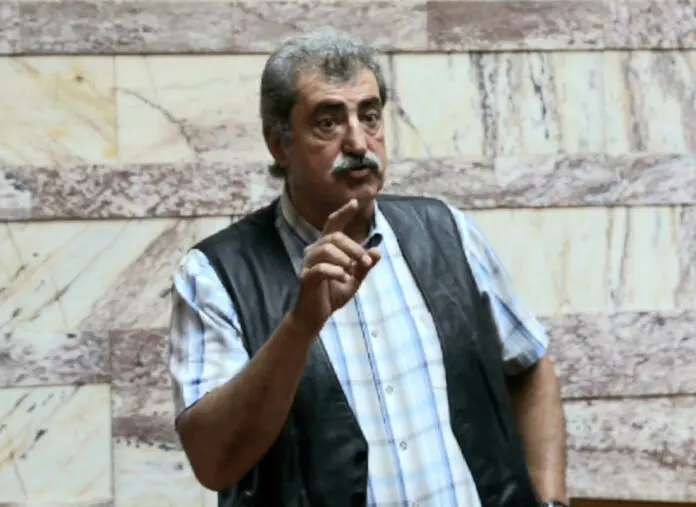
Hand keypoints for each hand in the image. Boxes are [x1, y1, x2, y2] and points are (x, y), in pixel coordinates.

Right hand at [291, 199, 381, 334]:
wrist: (316, 315)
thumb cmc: (332, 294)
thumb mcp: (354, 280)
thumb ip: (365, 266)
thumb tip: (378, 252)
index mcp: (327, 248)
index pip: (333, 224)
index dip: (344, 212)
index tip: (355, 202)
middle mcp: (315, 251)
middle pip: (334, 237)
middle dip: (354, 248)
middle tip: (365, 263)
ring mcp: (308, 264)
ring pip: (326, 250)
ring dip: (345, 259)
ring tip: (351, 272)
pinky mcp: (305, 278)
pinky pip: (320, 268)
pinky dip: (335, 272)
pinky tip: (343, 278)